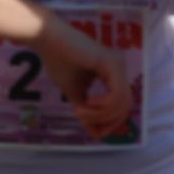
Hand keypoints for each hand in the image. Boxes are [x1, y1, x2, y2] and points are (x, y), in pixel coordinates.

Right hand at [32, 10, 130, 139]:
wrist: (47, 39)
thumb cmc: (58, 61)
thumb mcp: (74, 93)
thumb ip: (87, 111)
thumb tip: (96, 134)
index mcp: (113, 75)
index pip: (122, 106)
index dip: (111, 124)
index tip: (95, 132)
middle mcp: (120, 69)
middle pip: (125, 107)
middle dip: (106, 121)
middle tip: (84, 121)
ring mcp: (118, 65)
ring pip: (121, 104)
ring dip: (100, 115)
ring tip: (80, 111)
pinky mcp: (111, 64)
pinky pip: (116, 95)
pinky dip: (102, 106)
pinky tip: (87, 102)